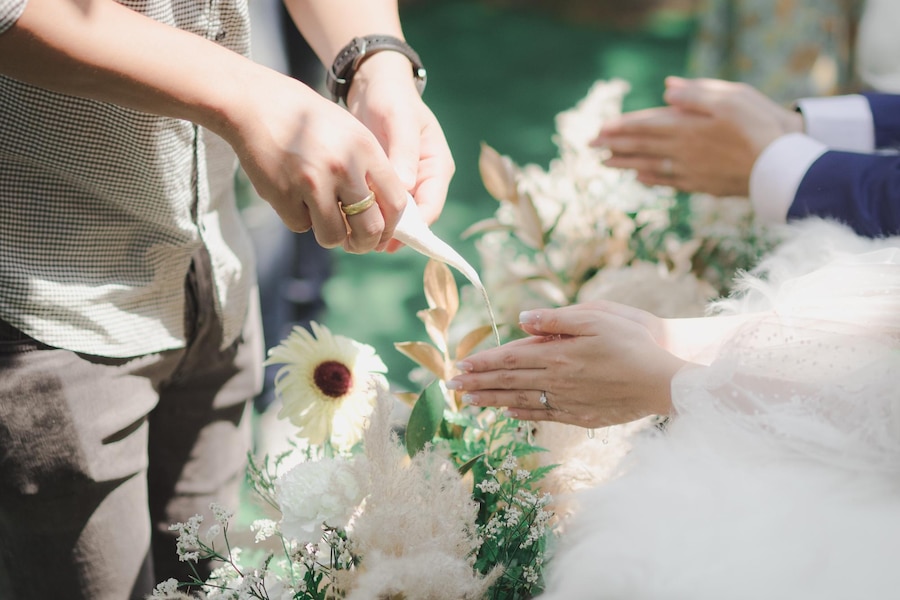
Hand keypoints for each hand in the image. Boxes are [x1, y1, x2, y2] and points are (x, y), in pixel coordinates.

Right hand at [221, 67, 407, 253]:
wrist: (255, 104)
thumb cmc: (308, 121)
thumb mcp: (349, 133)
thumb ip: (369, 170)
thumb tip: (383, 216)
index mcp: (365, 149)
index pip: (395, 203)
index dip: (392, 227)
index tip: (383, 233)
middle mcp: (343, 166)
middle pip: (369, 228)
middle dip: (364, 244)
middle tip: (356, 244)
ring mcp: (312, 182)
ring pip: (333, 236)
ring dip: (331, 236)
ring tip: (323, 219)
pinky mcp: (284, 195)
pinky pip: (301, 225)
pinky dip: (300, 218)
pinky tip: (292, 195)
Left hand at [348, 52, 454, 249]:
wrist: (373, 85)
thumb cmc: (391, 98)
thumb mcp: (399, 120)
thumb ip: (403, 152)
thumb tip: (406, 186)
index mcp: (437, 167)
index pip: (431, 208)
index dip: (412, 228)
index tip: (387, 238)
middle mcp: (424, 180)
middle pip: (413, 220)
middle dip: (390, 233)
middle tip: (362, 243)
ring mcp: (405, 184)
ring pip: (394, 216)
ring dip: (374, 226)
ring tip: (350, 236)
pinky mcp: (384, 183)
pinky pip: (378, 206)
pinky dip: (364, 214)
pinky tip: (344, 221)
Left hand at [448, 302, 685, 428]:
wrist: (663, 380)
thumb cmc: (634, 342)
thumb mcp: (597, 317)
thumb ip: (556, 319)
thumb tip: (521, 320)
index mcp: (558, 354)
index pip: (510, 358)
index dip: (483, 362)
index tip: (459, 365)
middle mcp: (557, 380)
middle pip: (509, 381)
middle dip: (478, 383)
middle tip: (452, 386)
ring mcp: (568, 401)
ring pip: (521, 401)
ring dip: (493, 400)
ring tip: (470, 402)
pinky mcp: (581, 416)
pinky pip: (544, 415)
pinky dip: (523, 414)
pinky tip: (509, 413)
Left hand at [594, 77, 802, 196]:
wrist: (781, 166)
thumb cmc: (759, 126)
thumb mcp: (731, 98)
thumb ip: (696, 94)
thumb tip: (666, 89)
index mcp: (686, 127)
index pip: (645, 125)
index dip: (621, 127)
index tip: (599, 128)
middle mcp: (682, 151)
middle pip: (641, 147)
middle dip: (613, 146)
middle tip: (589, 147)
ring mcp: (690, 170)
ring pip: (649, 166)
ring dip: (625, 164)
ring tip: (604, 164)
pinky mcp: (701, 185)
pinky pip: (668, 182)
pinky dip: (651, 179)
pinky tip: (640, 179)